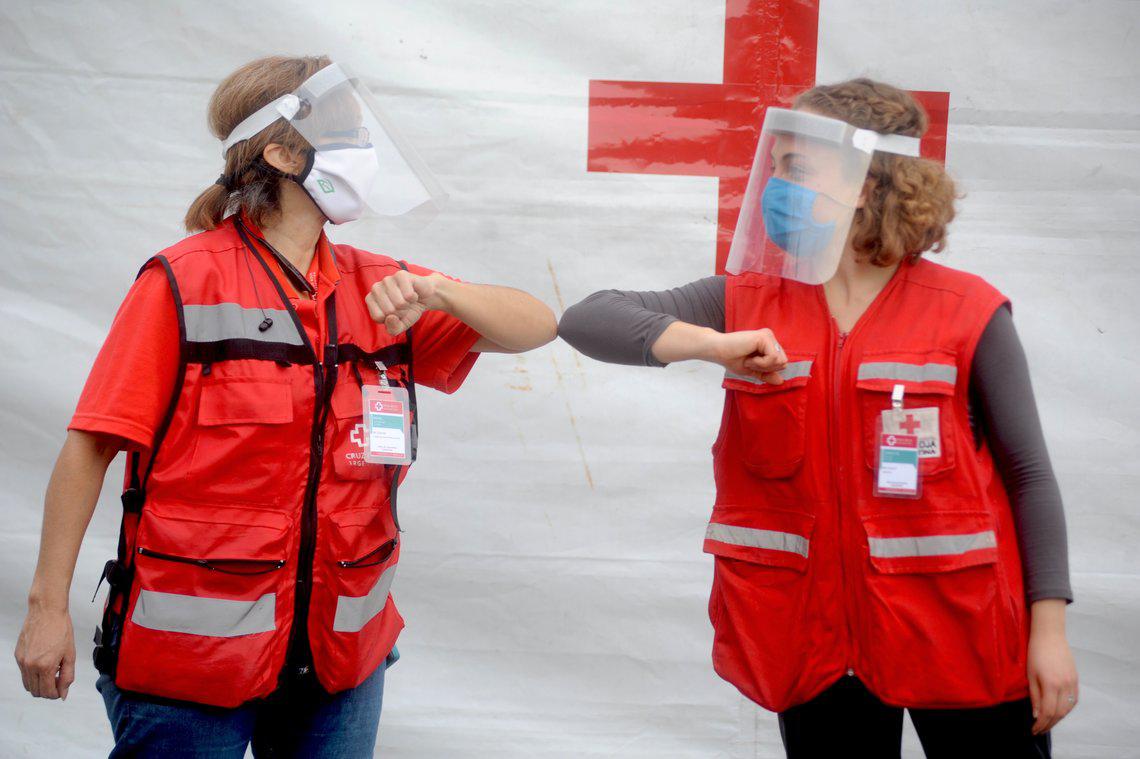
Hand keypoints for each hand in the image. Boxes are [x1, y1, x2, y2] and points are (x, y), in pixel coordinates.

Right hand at [15, 604, 74, 699]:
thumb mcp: (70, 654)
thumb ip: (67, 676)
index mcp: (45, 666)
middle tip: (58, 681)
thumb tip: (63, 693)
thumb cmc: (60, 629)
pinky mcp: (18, 656)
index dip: (56, 695)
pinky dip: (33, 675)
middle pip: (36, 692)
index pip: (47, 692)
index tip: (62, 690)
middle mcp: (30, 666)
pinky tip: (44, 664)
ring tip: (52, 672)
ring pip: (28, 685)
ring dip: (39, 684)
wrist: (47, 612)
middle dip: (48, 691)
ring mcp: (22, 661)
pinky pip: (24, 673)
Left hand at [365, 271, 444, 335]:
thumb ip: (393, 328)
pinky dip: (413, 298)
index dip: (391, 319)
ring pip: (399, 303)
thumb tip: (390, 317)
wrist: (424, 297)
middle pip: (389, 310)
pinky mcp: (401, 275)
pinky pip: (408, 295)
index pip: (378, 317)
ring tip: (408, 300)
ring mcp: (387, 280)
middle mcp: (375, 288)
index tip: (395, 313)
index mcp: (370, 300)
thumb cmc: (409, 311)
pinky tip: (413, 293)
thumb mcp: (400, 326)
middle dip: (400, 312)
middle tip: (403, 306)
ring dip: (408, 305)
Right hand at [710, 328, 786, 384]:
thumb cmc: (731, 359)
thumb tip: (781, 381)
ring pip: (780, 361)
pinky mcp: (764, 337)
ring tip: (748, 359)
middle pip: (783, 362)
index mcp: (769, 344)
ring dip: (762, 366)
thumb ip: (766, 374)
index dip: (767, 369)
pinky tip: (748, 358)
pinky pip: (772, 358)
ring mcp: (768, 336)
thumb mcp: (752, 370)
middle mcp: (771, 338)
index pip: (781, 363)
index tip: (751, 365)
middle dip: (766, 368)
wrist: (717, 351)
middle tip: (750, 362)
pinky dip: (760, 363)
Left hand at [1028, 610, 1078, 734]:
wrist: (1050, 635)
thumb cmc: (1035, 652)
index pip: (1048, 712)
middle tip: (1039, 730)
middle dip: (1049, 724)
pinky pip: (1074, 700)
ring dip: (1058, 719)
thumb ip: (1035, 696)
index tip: (1033, 730)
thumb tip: (1037, 715)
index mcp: (1052, 684)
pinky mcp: (1076, 679)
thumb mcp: (1030, 674)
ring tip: (1047, 724)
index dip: (1041, 724)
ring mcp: (1073, 683)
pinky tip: (1058, 712)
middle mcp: (1065, 686)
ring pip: (1068, 709)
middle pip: (1059, 713)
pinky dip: (1066, 709)